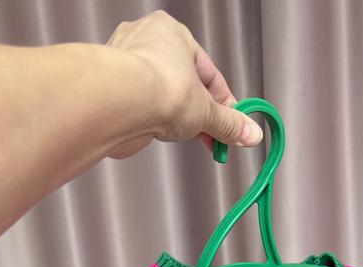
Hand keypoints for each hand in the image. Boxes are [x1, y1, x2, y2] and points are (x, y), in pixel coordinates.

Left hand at [105, 10, 262, 158]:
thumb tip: (248, 133)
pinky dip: (155, 122)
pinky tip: (163, 133)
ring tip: (190, 137)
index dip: (225, 104)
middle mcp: (146, 43)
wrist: (118, 104)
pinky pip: (144, 108)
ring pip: (162, 97)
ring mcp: (126, 67)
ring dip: (178, 119)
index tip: (234, 124)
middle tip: (216, 138)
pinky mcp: (114, 91)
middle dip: (201, 115)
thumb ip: (229, 123)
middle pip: (184, 85)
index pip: (208, 73)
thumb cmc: (157, 87)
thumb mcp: (206, 111)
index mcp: (172, 33)